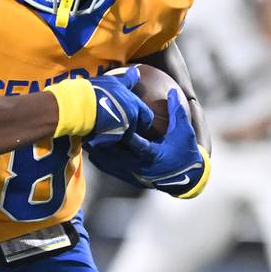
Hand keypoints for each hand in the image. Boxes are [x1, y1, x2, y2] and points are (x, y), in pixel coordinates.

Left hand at [85, 91, 208, 195]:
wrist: (184, 180)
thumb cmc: (184, 153)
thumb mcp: (184, 132)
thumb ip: (177, 112)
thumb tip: (172, 91)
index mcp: (153, 155)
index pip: (137, 144)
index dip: (126, 134)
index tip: (115, 121)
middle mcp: (139, 166)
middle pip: (115, 153)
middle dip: (103, 139)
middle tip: (90, 123)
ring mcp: (130, 172)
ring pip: (107, 160)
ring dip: (97, 147)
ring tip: (85, 131)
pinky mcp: (125, 176)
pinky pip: (105, 167)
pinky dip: (97, 155)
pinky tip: (90, 143)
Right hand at [88, 67, 154, 138]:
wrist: (80, 105)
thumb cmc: (98, 90)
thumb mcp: (114, 81)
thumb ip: (128, 80)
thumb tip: (137, 72)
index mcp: (135, 105)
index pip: (147, 116)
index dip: (144, 119)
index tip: (139, 120)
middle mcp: (131, 119)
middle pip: (136, 128)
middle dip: (131, 128)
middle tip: (121, 124)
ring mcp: (120, 130)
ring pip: (124, 135)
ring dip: (118, 133)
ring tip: (108, 128)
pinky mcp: (109, 139)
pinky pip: (111, 140)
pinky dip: (108, 138)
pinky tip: (100, 133)